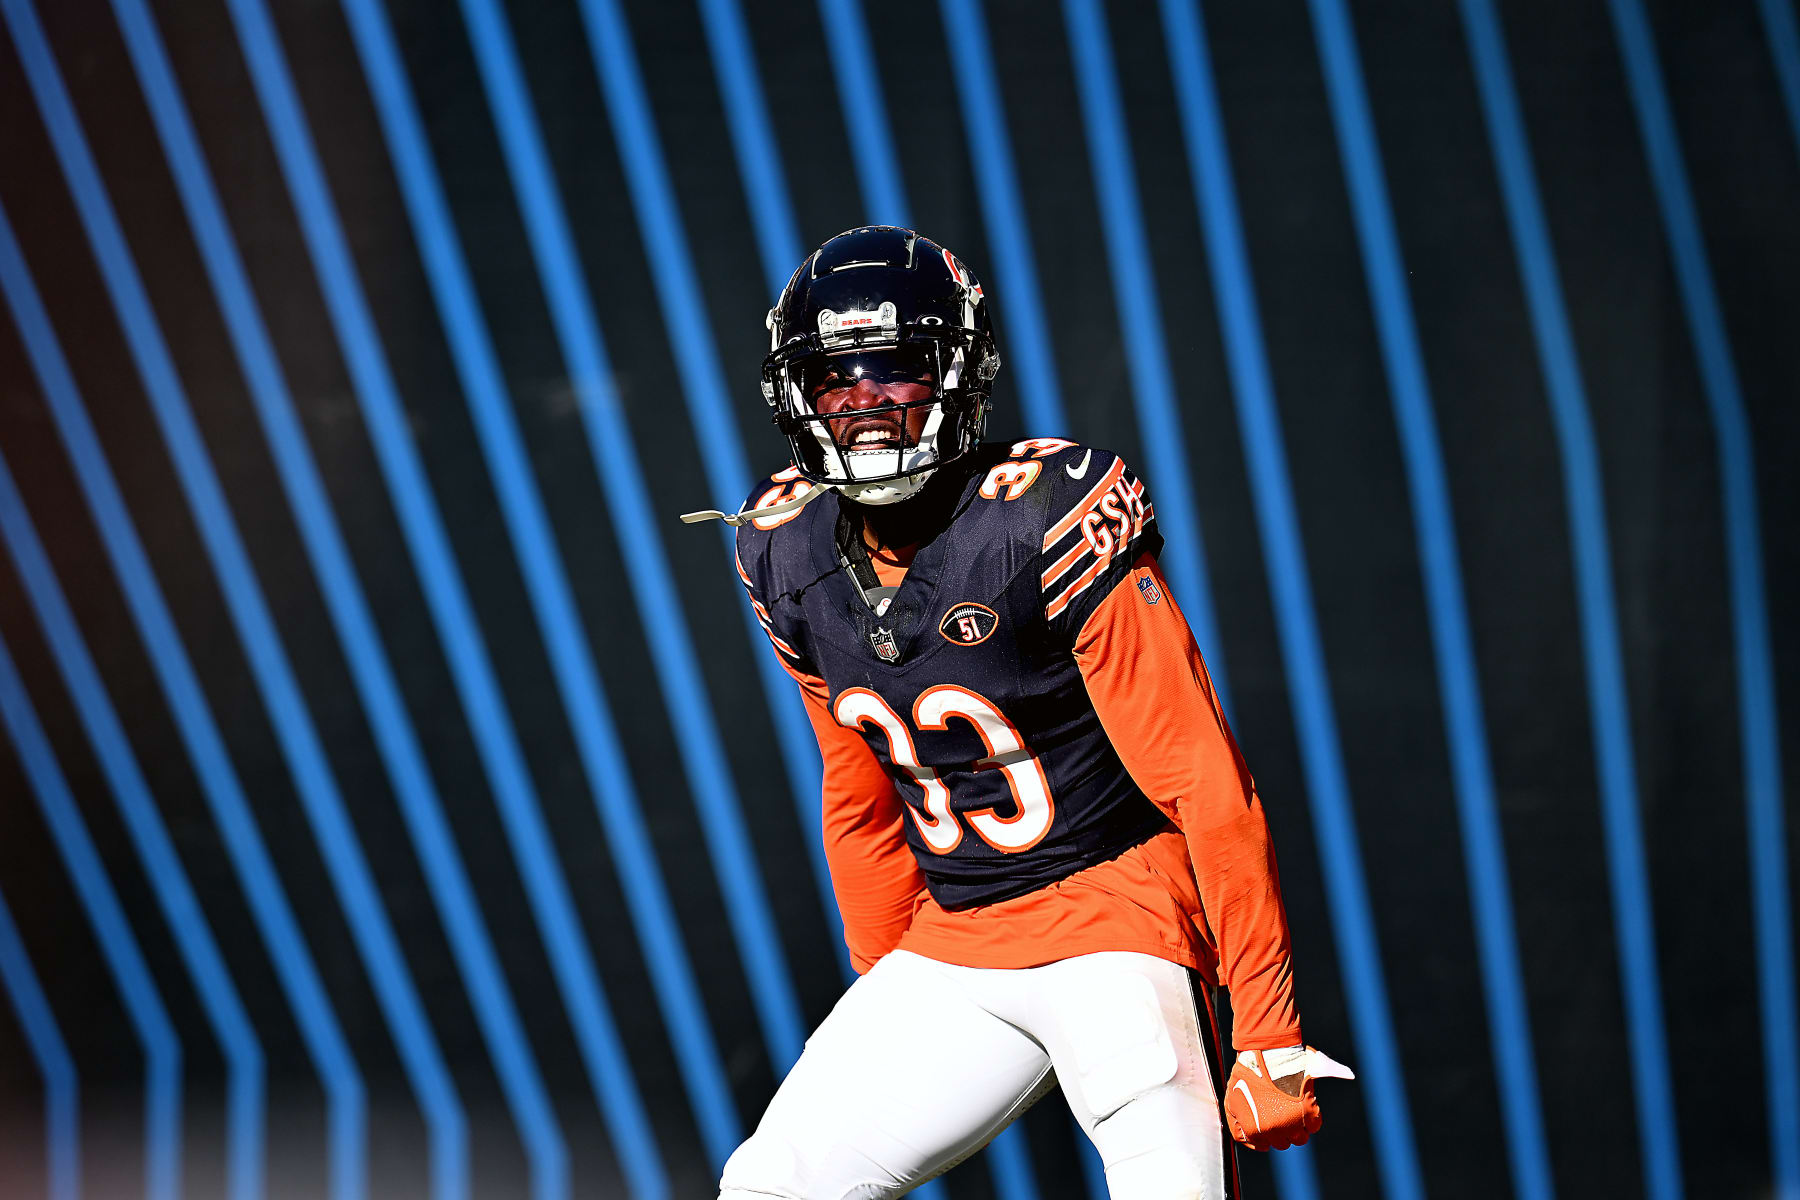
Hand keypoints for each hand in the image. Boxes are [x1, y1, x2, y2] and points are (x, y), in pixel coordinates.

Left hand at [1222, 1045, 1353, 1150]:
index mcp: (1254, 1130)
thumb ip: (1237, 1126)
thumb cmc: (1249, 1073)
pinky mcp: (1309, 1112)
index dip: (1267, 1135)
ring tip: (1292, 1109)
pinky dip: (1311, 1118)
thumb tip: (1254, 1143)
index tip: (1270, 1123)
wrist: (1266, 1052)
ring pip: (1300, 1139)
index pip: (1264, 1146)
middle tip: (1281, 1112)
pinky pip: (1314, 1126)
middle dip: (1282, 1131)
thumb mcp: (1231, 1100)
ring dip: (1298, 1128)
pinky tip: (1303, 1104)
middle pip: (1283, 1143)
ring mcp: (1292, 1123)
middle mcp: (1274, 1131)